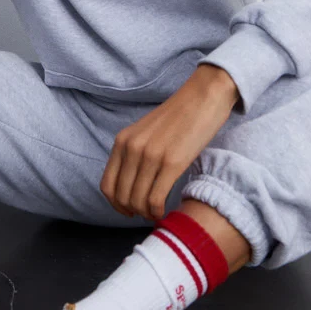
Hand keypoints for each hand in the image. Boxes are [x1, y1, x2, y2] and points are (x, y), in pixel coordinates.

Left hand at [99, 64, 239, 221]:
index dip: (116, 205)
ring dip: (146, 213)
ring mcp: (151, 155)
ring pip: (137, 201)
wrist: (203, 96)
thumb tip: (130, 182)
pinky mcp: (172, 162)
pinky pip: (155, 199)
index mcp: (122, 140)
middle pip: (122, 197)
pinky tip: (165, 210)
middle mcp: (132, 148)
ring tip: (157, 212)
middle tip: (147, 213)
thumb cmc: (178, 116)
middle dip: (132, 211)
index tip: (129, 210)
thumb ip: (134, 151)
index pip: (107, 185)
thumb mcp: (145, 131)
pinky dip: (158, 211)